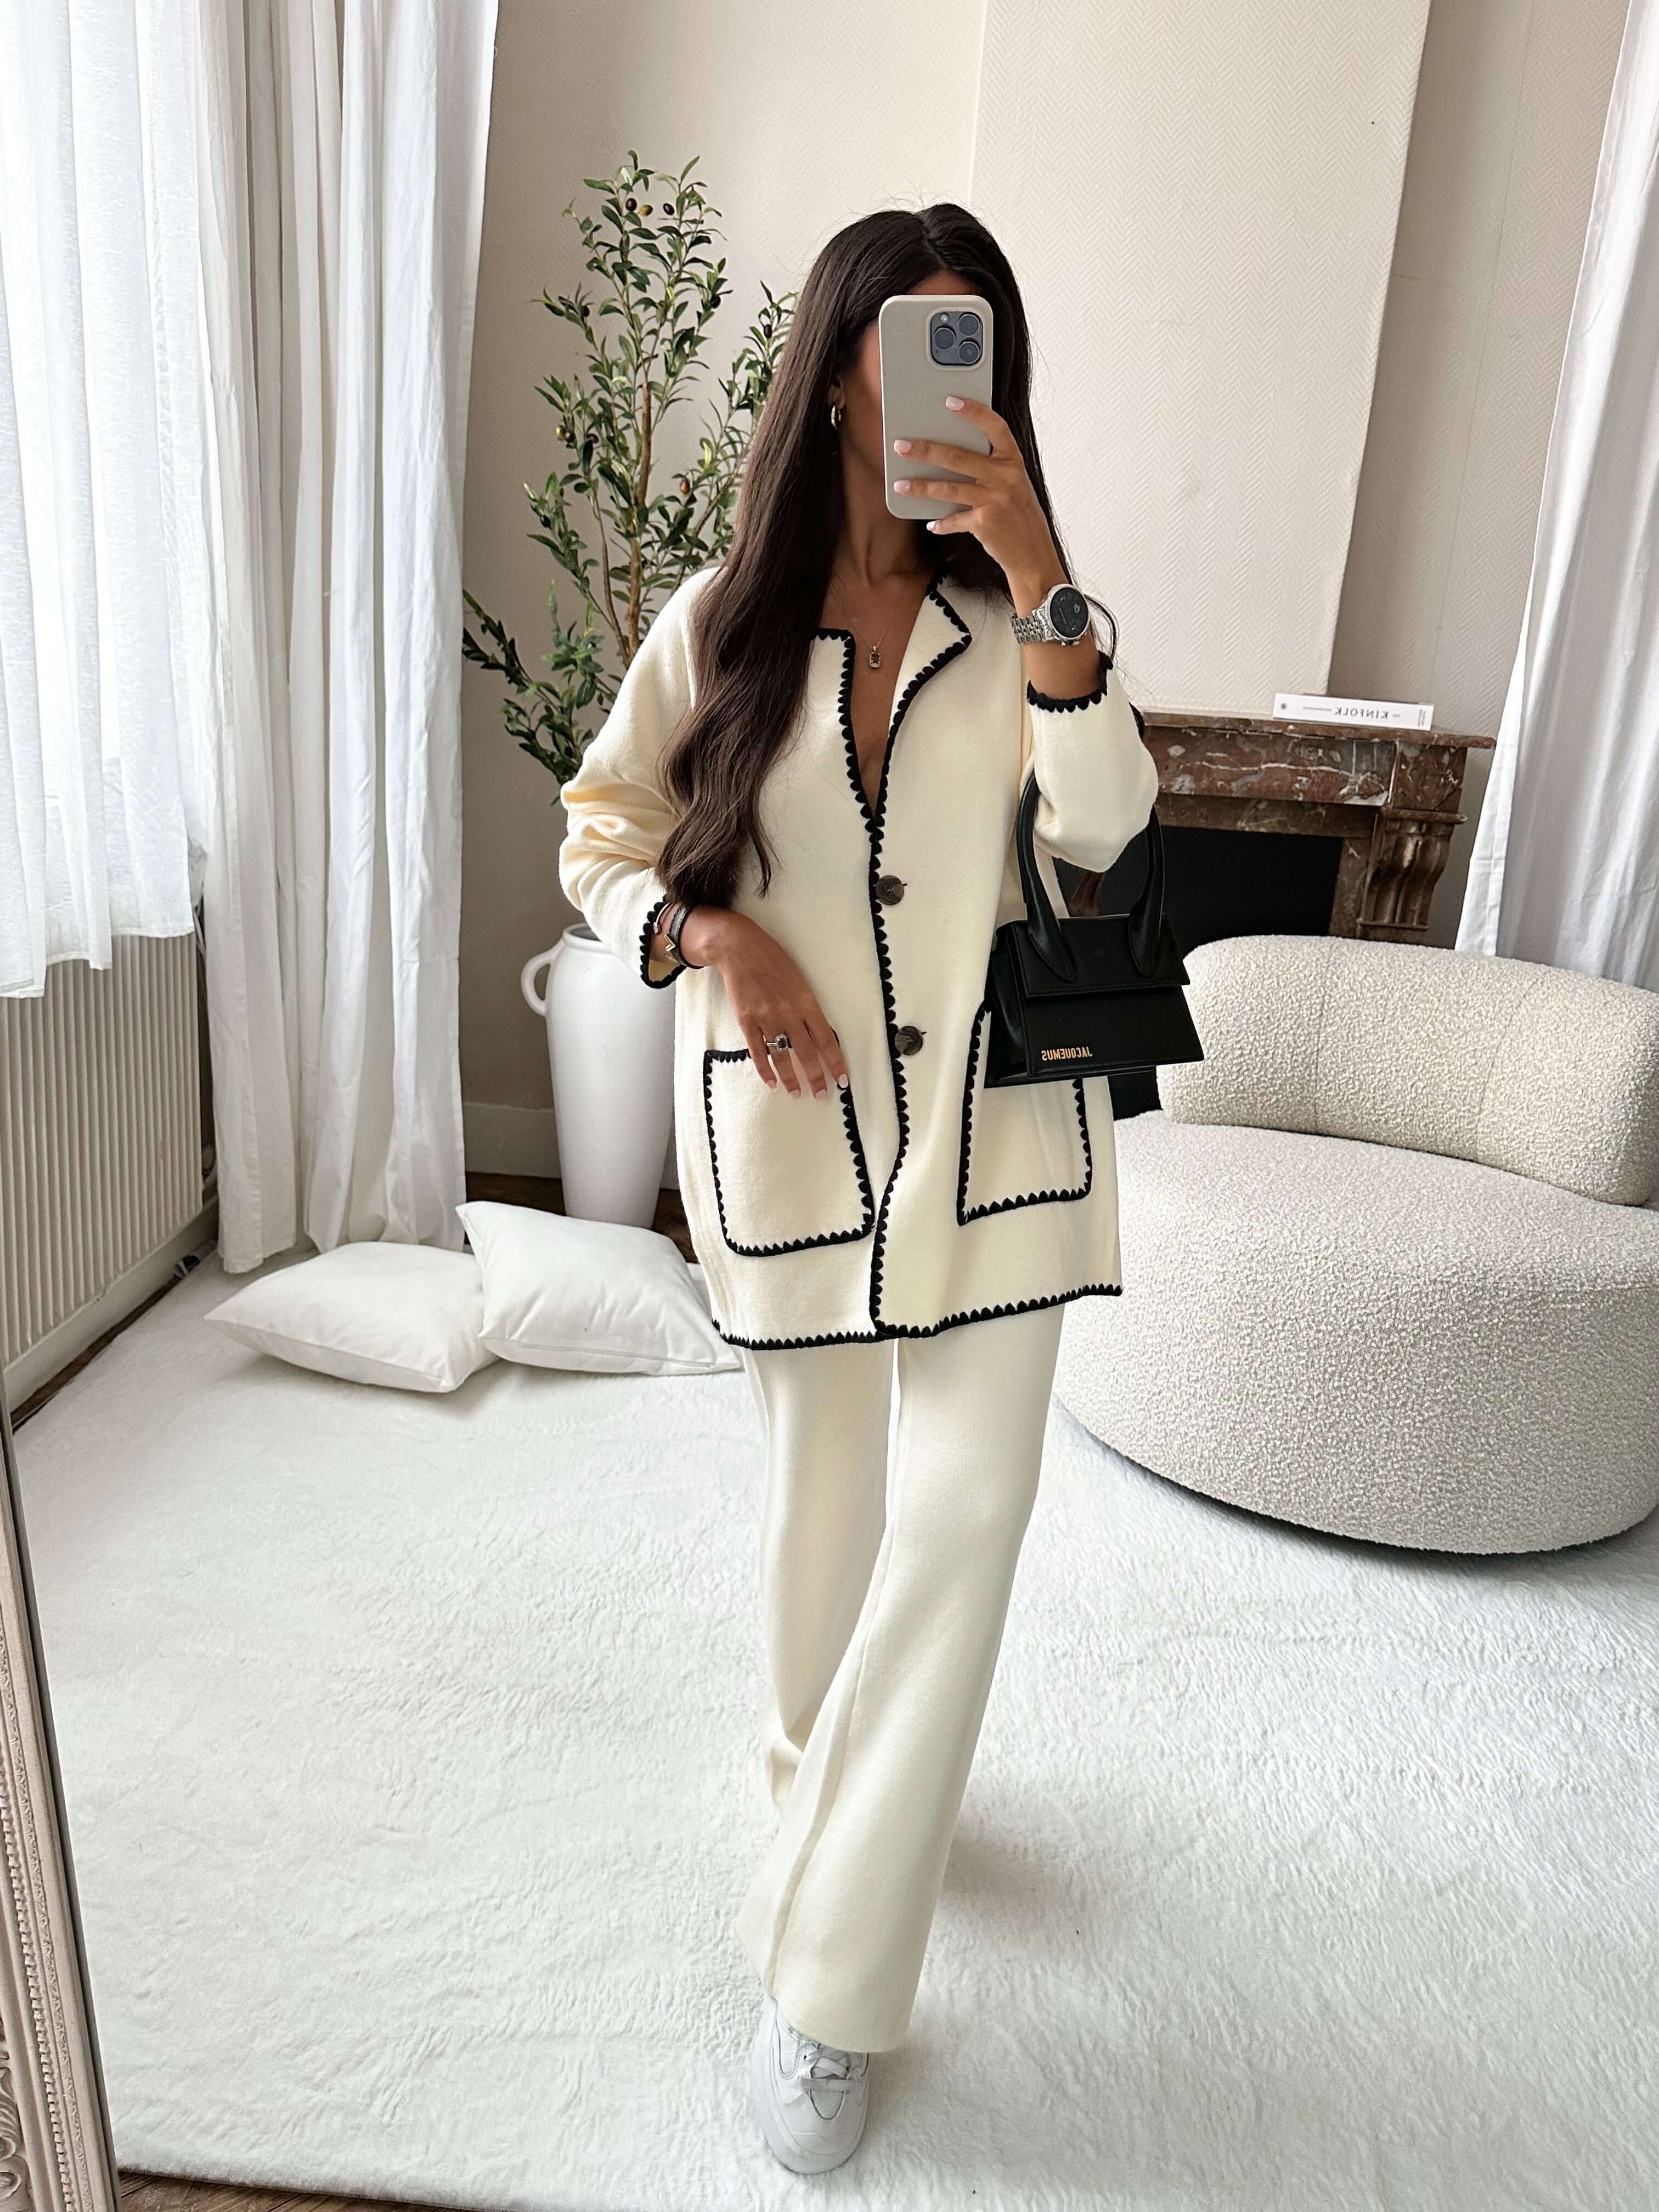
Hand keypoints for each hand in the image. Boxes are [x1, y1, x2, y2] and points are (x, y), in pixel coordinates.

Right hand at [681, 909, 849, 1100]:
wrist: (740, 949)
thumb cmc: (773, 961)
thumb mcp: (800, 981)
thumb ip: (808, 1008)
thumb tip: (820, 1035)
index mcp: (806, 1001)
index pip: (826, 1039)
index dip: (836, 1062)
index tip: (843, 1079)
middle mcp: (788, 1012)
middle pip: (806, 1053)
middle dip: (816, 1077)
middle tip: (822, 1095)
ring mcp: (766, 1018)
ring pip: (782, 1056)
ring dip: (791, 1079)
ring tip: (797, 1094)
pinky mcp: (746, 1021)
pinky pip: (758, 1051)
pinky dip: (765, 1070)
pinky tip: (771, 1082)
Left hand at [890, 393, 1065, 610]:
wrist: (1033, 552)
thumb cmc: (1018, 513)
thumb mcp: (1012, 483)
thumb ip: (990, 466)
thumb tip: (949, 454)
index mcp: (1013, 460)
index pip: (994, 427)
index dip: (973, 412)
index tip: (950, 401)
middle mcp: (1006, 477)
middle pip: (959, 457)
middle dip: (926, 450)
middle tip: (901, 445)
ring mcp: (995, 500)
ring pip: (949, 488)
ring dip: (921, 487)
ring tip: (900, 483)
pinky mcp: (985, 523)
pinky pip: (954, 520)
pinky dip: (941, 523)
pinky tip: (931, 523)